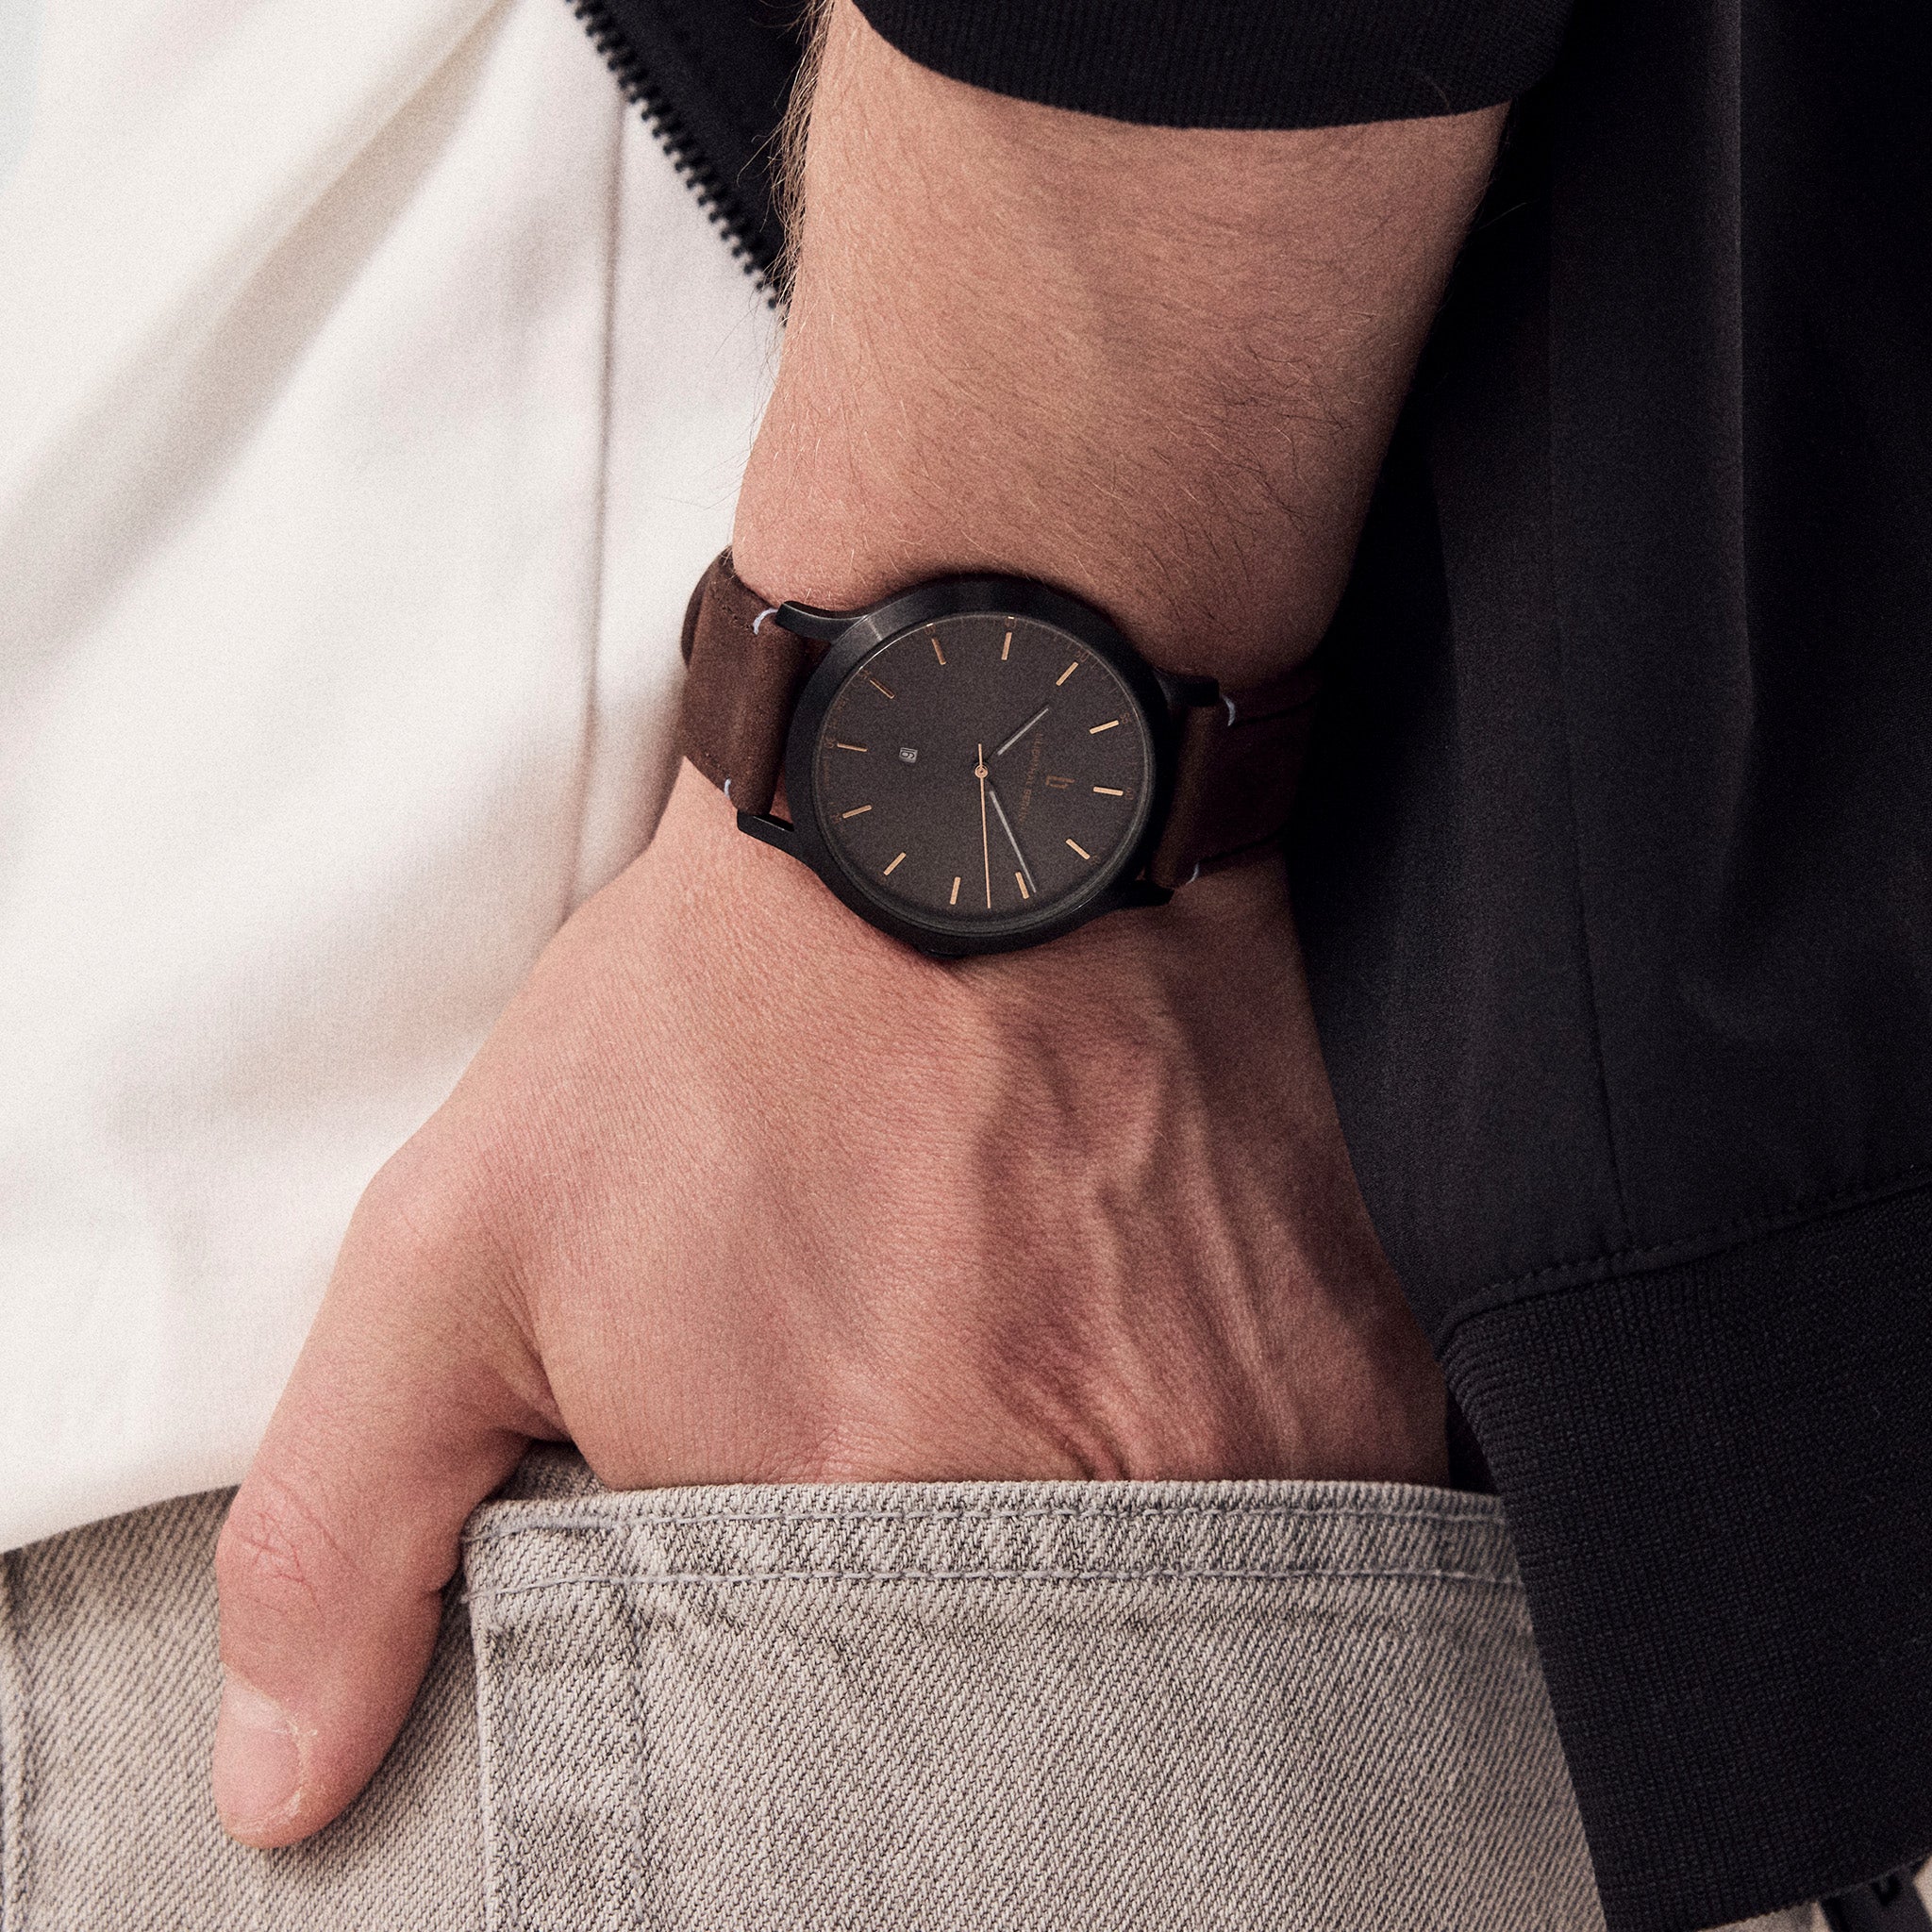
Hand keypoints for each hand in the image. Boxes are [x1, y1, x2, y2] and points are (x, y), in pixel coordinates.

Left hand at [212, 762, 1445, 1848]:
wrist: (969, 807)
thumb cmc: (717, 1021)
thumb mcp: (463, 1240)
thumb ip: (351, 1529)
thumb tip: (286, 1789)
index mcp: (848, 1504)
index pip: (830, 1777)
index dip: (813, 1713)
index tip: (816, 1615)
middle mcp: (1086, 1503)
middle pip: (1025, 1726)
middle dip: (963, 1660)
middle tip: (931, 1469)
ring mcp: (1257, 1443)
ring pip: (1185, 1649)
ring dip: (1102, 1580)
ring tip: (1041, 1411)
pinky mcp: (1364, 1372)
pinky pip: (1315, 1539)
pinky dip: (1226, 1511)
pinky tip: (1145, 1375)